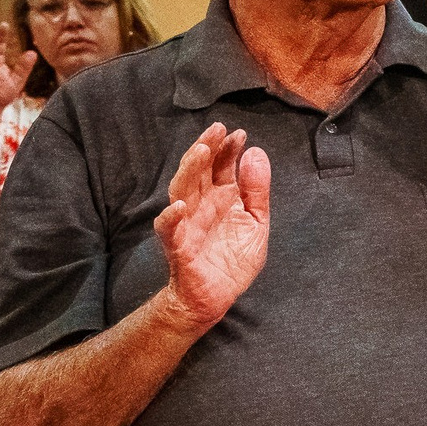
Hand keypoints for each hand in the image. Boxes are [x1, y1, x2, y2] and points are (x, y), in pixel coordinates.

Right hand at [154, 124, 270, 328]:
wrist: (216, 297)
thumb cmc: (232, 259)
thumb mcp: (256, 222)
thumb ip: (257, 190)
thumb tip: (257, 153)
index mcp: (220, 199)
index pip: (221, 167)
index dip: (228, 149)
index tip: (239, 133)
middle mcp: (200, 207)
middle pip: (199, 172)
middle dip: (207, 149)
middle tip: (217, 128)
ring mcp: (187, 225)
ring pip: (182, 192)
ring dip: (190, 171)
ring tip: (201, 151)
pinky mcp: (179, 247)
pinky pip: (170, 230)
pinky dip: (171, 217)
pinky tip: (179, 205)